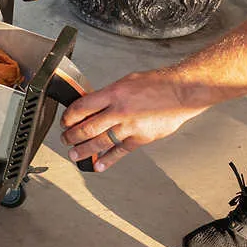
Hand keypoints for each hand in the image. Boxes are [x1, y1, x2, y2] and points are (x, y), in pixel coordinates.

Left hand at [60, 70, 207, 171]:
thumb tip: (91, 106)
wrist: (181, 92)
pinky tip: (99, 165)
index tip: (65, 122)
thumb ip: (108, 95)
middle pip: (88, 127)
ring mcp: (130, 127)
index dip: (69, 116)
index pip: (82, 107)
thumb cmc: (155, 84)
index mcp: (113, 93)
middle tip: (65, 140)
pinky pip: (120, 151)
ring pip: (101, 142)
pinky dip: (108, 160)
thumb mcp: (126, 82)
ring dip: (85, 150)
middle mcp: (119, 111)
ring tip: (74, 154)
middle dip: (72, 136)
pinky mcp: (141, 138)